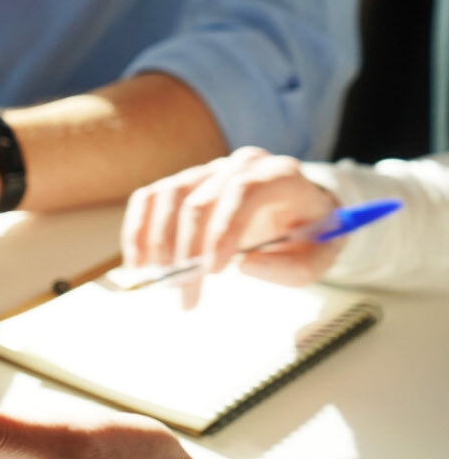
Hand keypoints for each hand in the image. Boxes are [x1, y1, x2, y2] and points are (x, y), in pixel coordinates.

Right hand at [122, 146, 341, 304]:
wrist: (298, 212)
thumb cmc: (307, 235)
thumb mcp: (319, 258)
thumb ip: (294, 268)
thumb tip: (246, 266)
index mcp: (280, 175)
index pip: (243, 192)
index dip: (222, 230)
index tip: (211, 271)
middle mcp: (241, 165)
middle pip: (199, 201)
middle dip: (186, 252)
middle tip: (183, 293)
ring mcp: (208, 171)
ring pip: (169, 197)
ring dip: (157, 243)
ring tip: (161, 280)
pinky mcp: (184, 183)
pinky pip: (150, 198)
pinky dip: (138, 230)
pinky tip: (139, 261)